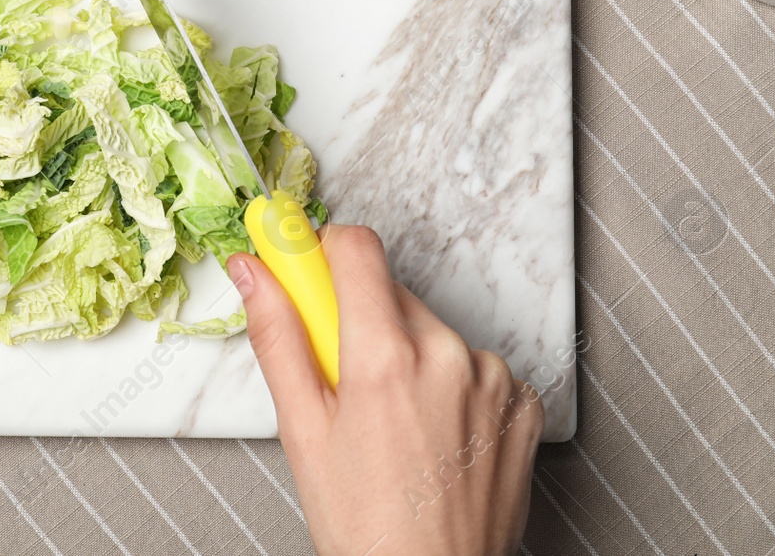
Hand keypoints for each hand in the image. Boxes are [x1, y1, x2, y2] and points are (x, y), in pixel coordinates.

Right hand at [229, 226, 541, 555]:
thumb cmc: (364, 526)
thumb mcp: (302, 428)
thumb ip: (277, 335)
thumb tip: (252, 271)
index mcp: (387, 358)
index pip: (357, 248)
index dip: (323, 252)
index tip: (306, 269)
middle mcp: (449, 357)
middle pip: (391, 294)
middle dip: (359, 319)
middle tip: (342, 380)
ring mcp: (494, 380)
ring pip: (433, 331)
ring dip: (409, 354)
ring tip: (393, 423)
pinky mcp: (522, 404)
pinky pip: (476, 366)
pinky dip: (452, 385)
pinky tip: (432, 435)